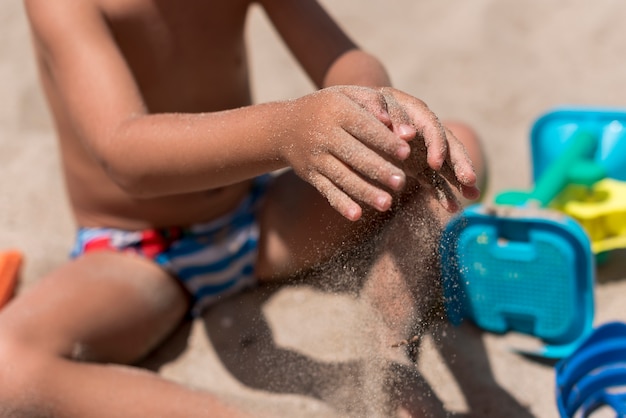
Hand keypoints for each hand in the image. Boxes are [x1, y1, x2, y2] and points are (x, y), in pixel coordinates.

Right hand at [279, 86, 477, 219]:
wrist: (285, 126)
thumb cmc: (328, 108)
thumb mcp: (346, 94)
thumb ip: (373, 101)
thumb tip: (394, 122)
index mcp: (337, 111)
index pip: (364, 126)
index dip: (385, 140)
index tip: (406, 152)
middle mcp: (324, 135)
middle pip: (354, 154)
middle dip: (378, 169)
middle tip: (401, 182)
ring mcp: (316, 157)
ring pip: (342, 176)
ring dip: (365, 191)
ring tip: (387, 203)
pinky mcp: (310, 175)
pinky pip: (327, 190)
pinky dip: (340, 204)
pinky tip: (356, 216)